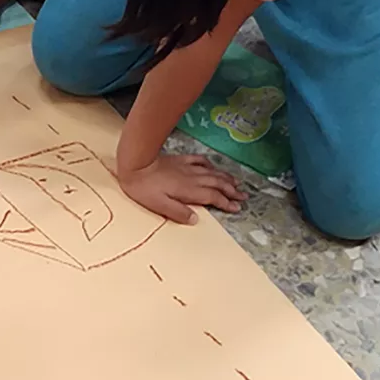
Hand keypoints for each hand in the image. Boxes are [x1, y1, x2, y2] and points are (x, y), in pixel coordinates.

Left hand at [117, 152, 245, 224]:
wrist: (135, 164)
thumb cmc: (144, 188)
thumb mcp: (159, 205)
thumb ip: (178, 213)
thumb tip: (196, 219)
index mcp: (189, 191)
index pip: (213, 197)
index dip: (226, 202)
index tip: (236, 208)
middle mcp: (193, 178)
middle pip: (217, 184)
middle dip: (232, 191)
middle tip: (243, 196)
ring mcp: (188, 168)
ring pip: (213, 173)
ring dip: (226, 178)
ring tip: (237, 183)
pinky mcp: (181, 160)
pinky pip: (201, 161)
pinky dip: (210, 165)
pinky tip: (213, 167)